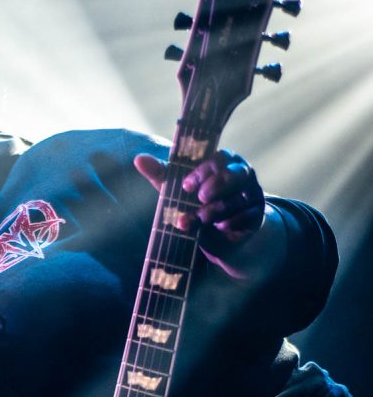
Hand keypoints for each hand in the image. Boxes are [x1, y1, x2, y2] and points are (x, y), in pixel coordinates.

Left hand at [134, 150, 265, 267]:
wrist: (218, 238)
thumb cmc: (197, 205)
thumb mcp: (177, 191)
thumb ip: (161, 175)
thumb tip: (139, 159)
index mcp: (224, 162)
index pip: (218, 158)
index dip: (203, 171)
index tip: (186, 186)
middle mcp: (242, 174)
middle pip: (236, 174)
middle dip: (216, 186)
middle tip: (199, 198)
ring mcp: (252, 194)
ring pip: (239, 198)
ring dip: (216, 211)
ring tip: (200, 220)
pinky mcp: (257, 216)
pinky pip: (247, 217)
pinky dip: (231, 223)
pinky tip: (220, 228)